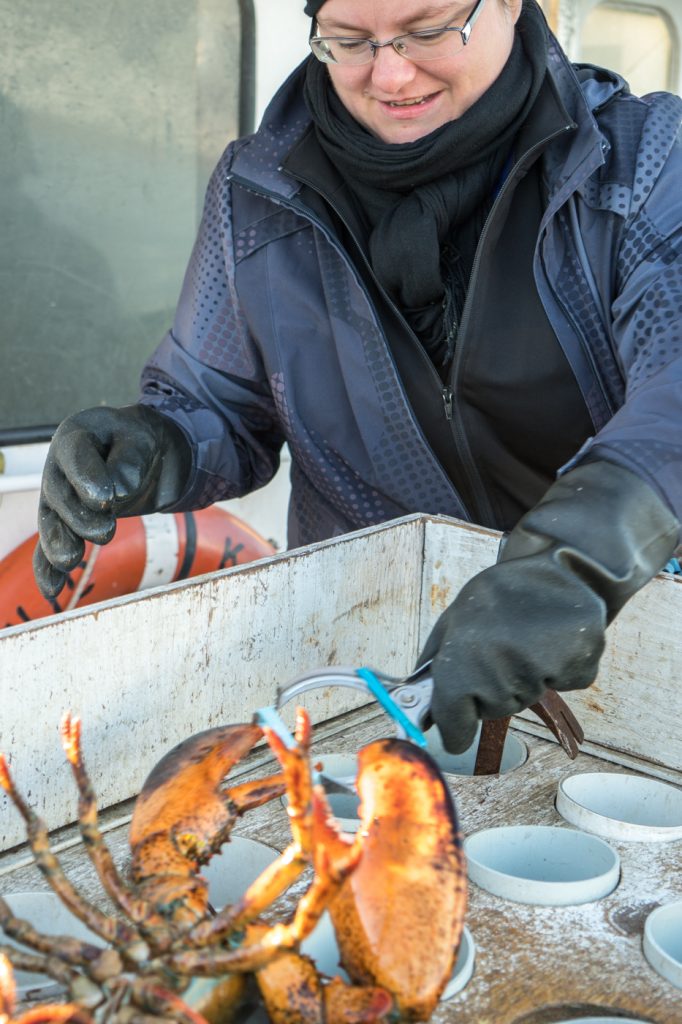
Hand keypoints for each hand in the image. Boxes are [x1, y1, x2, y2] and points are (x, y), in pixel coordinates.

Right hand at [33, 405, 190, 598]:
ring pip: (51, 523)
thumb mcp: (141, 440)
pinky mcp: (64, 523)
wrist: (141, 456)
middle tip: (105, 532)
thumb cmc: (137, 443)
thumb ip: (129, 460)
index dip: (87, 478)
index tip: (107, 499)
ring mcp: (57, 498)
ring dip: (59, 544)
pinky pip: (49, 546)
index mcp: (75, 436)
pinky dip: (48, 569)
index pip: (74, 456)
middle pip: (59, 495)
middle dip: (79, 517)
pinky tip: (51, 591)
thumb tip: (118, 490)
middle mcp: (58, 468)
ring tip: (71, 560)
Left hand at [418, 460, 678, 753]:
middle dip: (491, 689)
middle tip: (499, 649)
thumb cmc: (500, 595)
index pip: (454, 717)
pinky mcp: (580, 666)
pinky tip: (554, 639)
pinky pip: (562, 685)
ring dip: (524, 676)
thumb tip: (421, 704)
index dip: (454, 727)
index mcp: (464, 658)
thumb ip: (437, 663)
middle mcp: (502, 669)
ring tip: (526, 638)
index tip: (456, 734)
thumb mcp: (455, 619)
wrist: (558, 566)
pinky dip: (560, 668)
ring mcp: (544, 670)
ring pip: (526, 698)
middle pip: (492, 708)